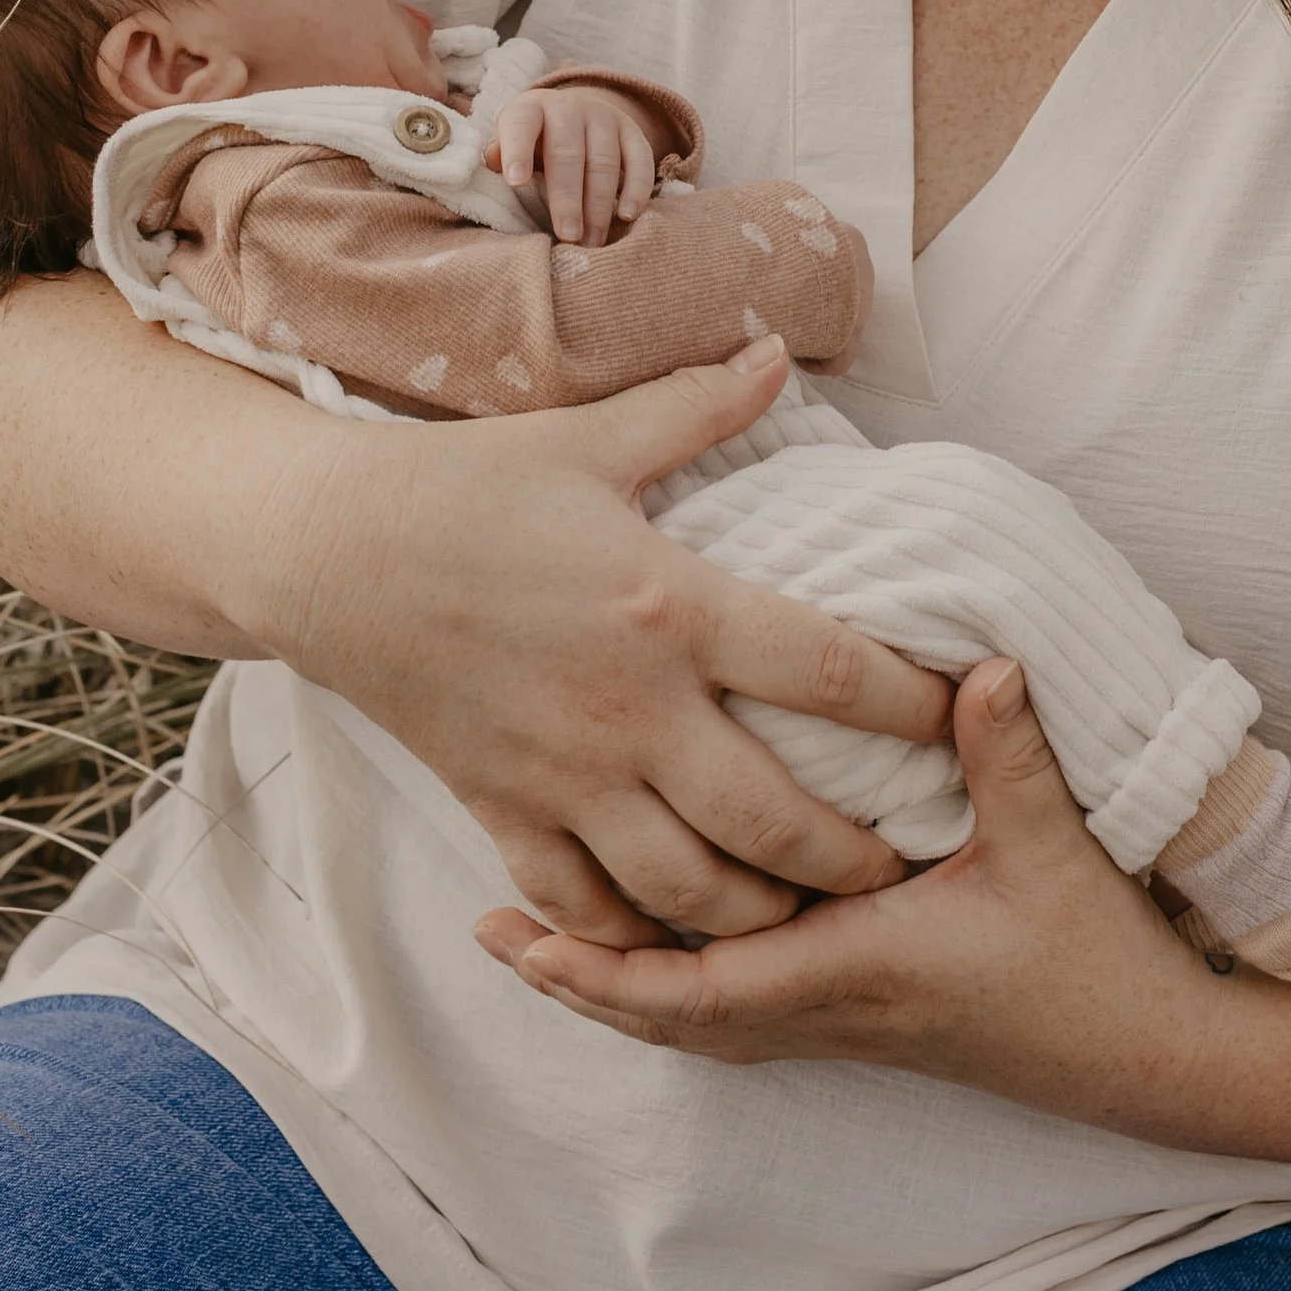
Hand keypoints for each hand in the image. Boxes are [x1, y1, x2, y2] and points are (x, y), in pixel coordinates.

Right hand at [272, 338, 956, 944]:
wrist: (328, 554)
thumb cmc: (467, 487)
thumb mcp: (590, 436)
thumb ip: (699, 404)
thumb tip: (784, 350)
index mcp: (669, 606)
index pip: (827, 670)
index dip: (912, 704)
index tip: (963, 714)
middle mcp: (630, 710)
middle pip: (775, 819)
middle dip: (854, 854)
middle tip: (907, 860)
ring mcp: (566, 777)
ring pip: (689, 889)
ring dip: (762, 914)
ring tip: (812, 911)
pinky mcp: (505, 813)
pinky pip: (586, 908)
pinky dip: (639, 940)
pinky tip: (683, 939)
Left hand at [476, 656, 1229, 1129]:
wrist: (1152, 1055)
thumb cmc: (1099, 959)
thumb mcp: (1054, 847)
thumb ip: (1007, 753)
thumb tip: (981, 663)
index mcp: (859, 968)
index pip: (708, 984)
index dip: (614, 964)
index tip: (532, 931)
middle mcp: (835, 1007)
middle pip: (675, 1013)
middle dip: (583, 975)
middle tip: (493, 935)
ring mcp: (849, 1020)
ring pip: (701, 1022)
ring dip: (619, 986)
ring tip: (538, 942)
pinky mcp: (870, 1016)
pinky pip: (743, 1016)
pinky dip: (679, 994)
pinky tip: (656, 954)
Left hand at [496, 80, 668, 242]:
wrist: (574, 111)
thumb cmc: (533, 139)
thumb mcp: (509, 139)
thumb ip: (500, 152)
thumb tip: (493, 162)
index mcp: (531, 109)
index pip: (521, 126)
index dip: (517, 151)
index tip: (515, 181)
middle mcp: (569, 108)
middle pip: (568, 153)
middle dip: (568, 198)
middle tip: (567, 235)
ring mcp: (604, 118)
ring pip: (604, 161)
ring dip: (598, 205)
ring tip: (591, 240)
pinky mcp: (632, 132)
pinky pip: (640, 160)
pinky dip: (636, 189)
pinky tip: (626, 216)